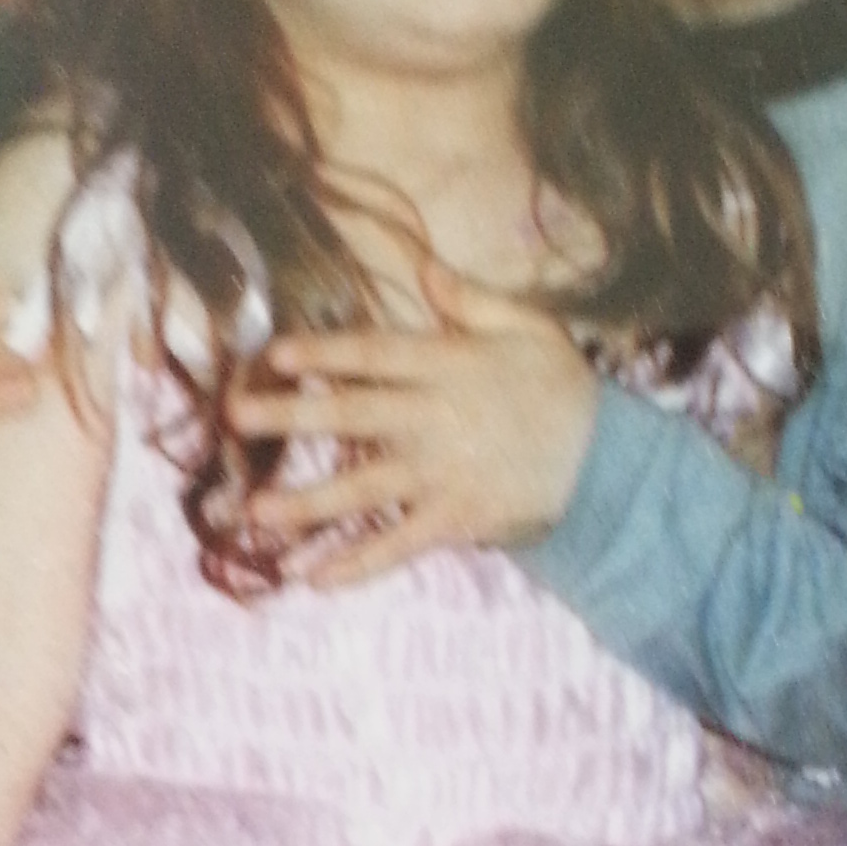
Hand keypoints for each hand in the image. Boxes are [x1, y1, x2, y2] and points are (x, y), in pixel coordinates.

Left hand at [227, 261, 599, 584]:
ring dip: (307, 501)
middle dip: (290, 416)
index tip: (273, 355)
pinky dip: (358, 564)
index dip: (323, 354)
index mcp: (449, 366)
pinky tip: (313, 578)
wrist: (611, 461)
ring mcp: (445, 473)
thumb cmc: (563, 387)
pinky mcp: (458, 520)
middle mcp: (437, 418)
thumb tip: (423, 268)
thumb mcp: (529, 326)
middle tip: (235, 418)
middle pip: (352, 414)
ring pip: (364, 487)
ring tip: (255, 513)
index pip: (373, 354)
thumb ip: (473, 299)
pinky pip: (399, 545)